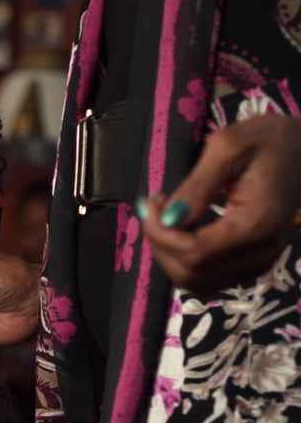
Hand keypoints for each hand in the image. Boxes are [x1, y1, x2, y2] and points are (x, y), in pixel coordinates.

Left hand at [139, 114, 300, 292]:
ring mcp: (258, 263)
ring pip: (194, 281)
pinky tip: (181, 229)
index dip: (160, 235)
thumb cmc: (269, 141)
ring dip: (169, 253)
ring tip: (167, 216)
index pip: (193, 254)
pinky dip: (183, 259)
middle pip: (189, 273)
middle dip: (160, 243)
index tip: (152, 202)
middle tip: (155, 208)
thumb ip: (197, 185)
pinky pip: (205, 277)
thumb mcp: (228, 147)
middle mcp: (260, 253)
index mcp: (257, 225)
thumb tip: (169, 218)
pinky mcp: (251, 264)